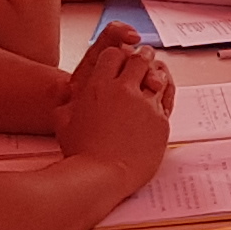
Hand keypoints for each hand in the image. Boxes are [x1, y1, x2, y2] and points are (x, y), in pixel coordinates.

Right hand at [57, 37, 176, 172]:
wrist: (101, 175)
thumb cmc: (81, 152)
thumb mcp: (63, 120)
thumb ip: (68, 102)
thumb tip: (68, 93)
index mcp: (99, 86)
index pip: (113, 54)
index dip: (117, 54)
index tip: (120, 59)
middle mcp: (124, 91)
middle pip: (139, 59)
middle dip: (141, 56)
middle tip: (142, 56)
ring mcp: (145, 105)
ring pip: (157, 76)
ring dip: (155, 71)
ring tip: (154, 71)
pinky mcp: (161, 121)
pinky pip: (167, 98)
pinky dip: (165, 91)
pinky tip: (161, 92)